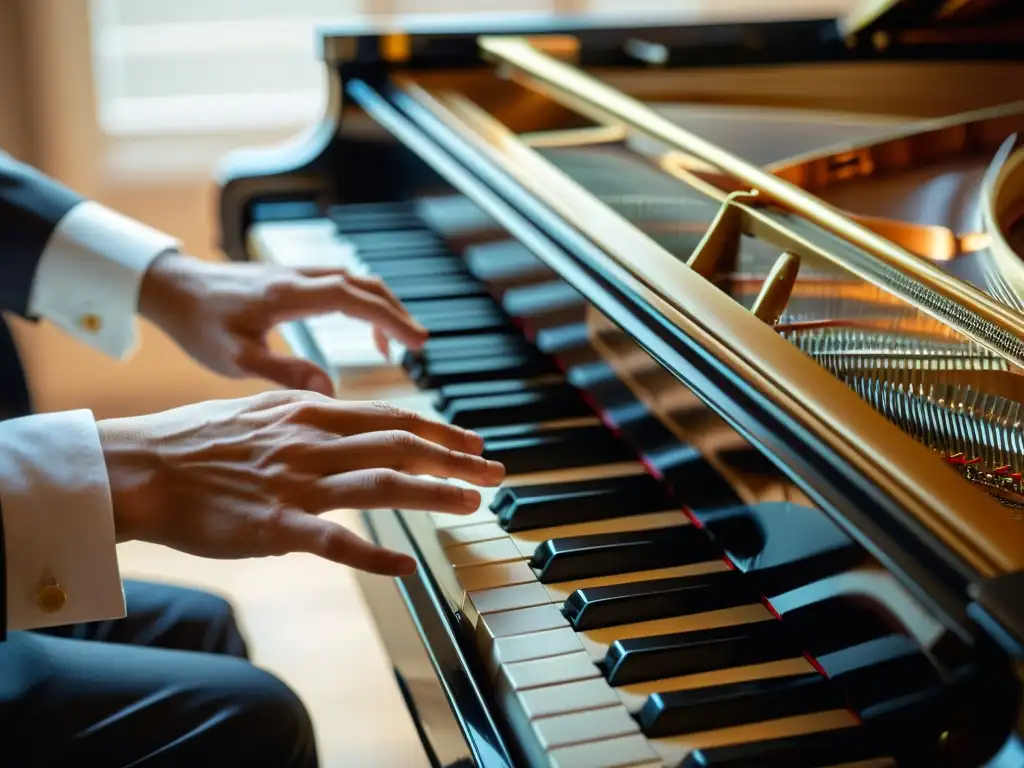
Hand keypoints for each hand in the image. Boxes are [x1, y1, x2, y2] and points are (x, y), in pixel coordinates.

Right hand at [98, 391, 503, 575]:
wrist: (142, 468)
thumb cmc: (199, 440)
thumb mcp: (261, 406)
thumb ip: (308, 410)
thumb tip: (341, 408)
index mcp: (310, 411)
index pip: (393, 417)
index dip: (440, 432)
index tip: (473, 444)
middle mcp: (313, 441)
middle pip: (401, 445)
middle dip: (455, 459)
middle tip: (494, 473)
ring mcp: (296, 483)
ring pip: (382, 483)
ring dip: (434, 493)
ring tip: (471, 504)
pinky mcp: (275, 526)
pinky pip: (335, 543)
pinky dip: (376, 557)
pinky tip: (407, 568)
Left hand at [139, 252, 427, 394]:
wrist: (171, 288)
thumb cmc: (198, 324)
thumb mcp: (236, 358)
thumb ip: (284, 372)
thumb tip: (329, 390)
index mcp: (288, 296)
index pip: (354, 299)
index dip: (390, 319)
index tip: (418, 343)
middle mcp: (298, 277)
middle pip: (365, 284)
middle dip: (397, 313)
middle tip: (419, 346)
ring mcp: (297, 274)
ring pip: (356, 281)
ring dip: (382, 307)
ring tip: (396, 344)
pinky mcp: (293, 279)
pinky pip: (342, 284)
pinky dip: (364, 303)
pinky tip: (362, 330)